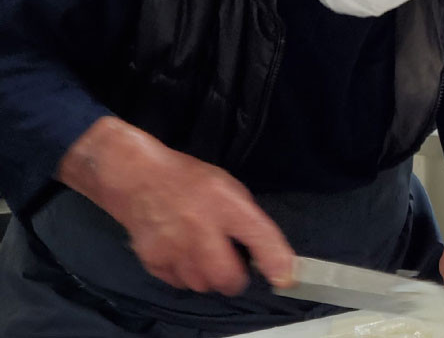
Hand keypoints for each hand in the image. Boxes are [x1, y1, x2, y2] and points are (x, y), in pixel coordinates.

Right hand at [58, 117, 294, 295]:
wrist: (139, 178)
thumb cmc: (192, 181)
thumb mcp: (229, 189)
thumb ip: (247, 221)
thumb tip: (266, 255)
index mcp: (227, 205)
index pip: (260, 237)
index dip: (276, 261)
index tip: (284, 278)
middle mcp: (201, 229)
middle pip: (226, 278)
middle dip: (235, 280)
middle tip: (234, 269)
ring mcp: (174, 248)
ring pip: (202, 285)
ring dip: (209, 278)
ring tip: (205, 257)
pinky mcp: (153, 260)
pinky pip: (179, 283)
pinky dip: (186, 277)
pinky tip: (183, 257)